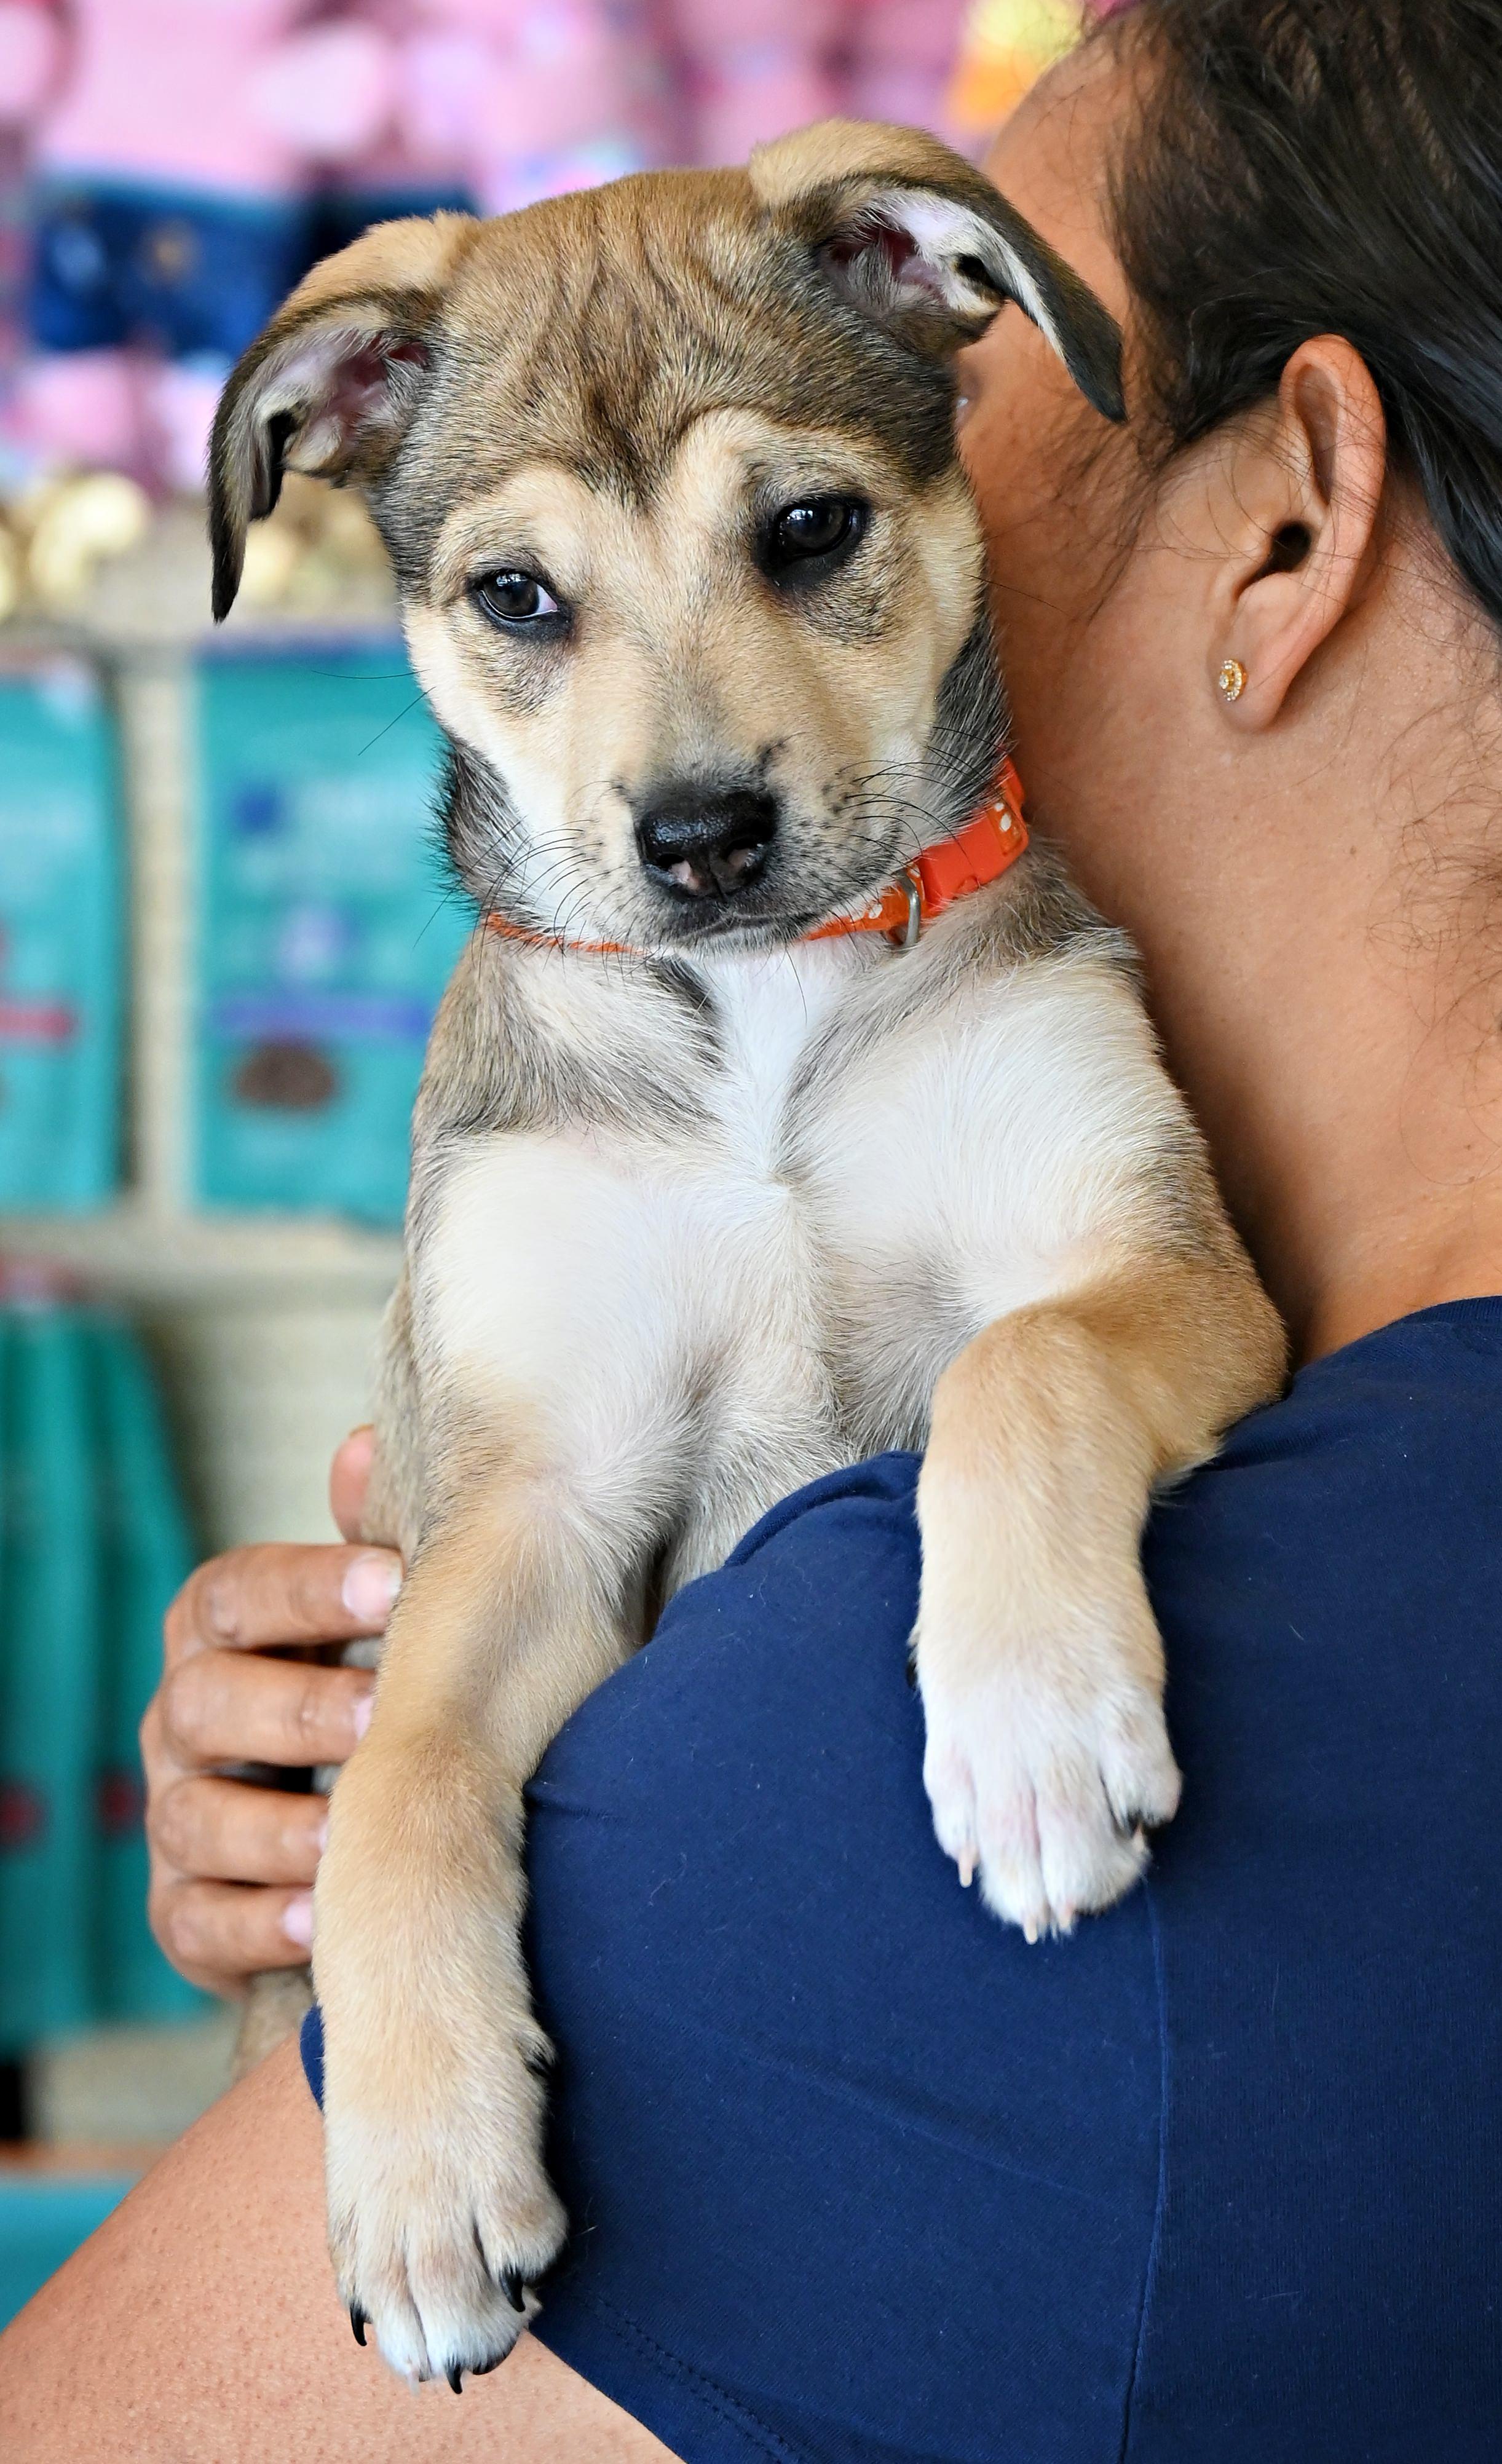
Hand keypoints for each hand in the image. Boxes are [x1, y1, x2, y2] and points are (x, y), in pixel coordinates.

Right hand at [143, 1427, 402, 1996]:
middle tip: (378, 1717)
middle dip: (292, 1710)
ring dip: (275, 1829)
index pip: (235, 1594)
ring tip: (347, 1835)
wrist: (353, 1822)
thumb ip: (367, 1536)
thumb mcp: (374, 1614)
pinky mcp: (184, 1914)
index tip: (394, 1584)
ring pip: (194, 1820)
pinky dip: (257, 1924)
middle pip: (203, 1704)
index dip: (308, 1588)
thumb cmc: (369, 1685)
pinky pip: (197, 1922)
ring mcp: (175, 1820)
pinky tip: (321, 1919)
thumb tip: (365, 1445)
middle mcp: (181, 1721)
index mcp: (219, 1634)